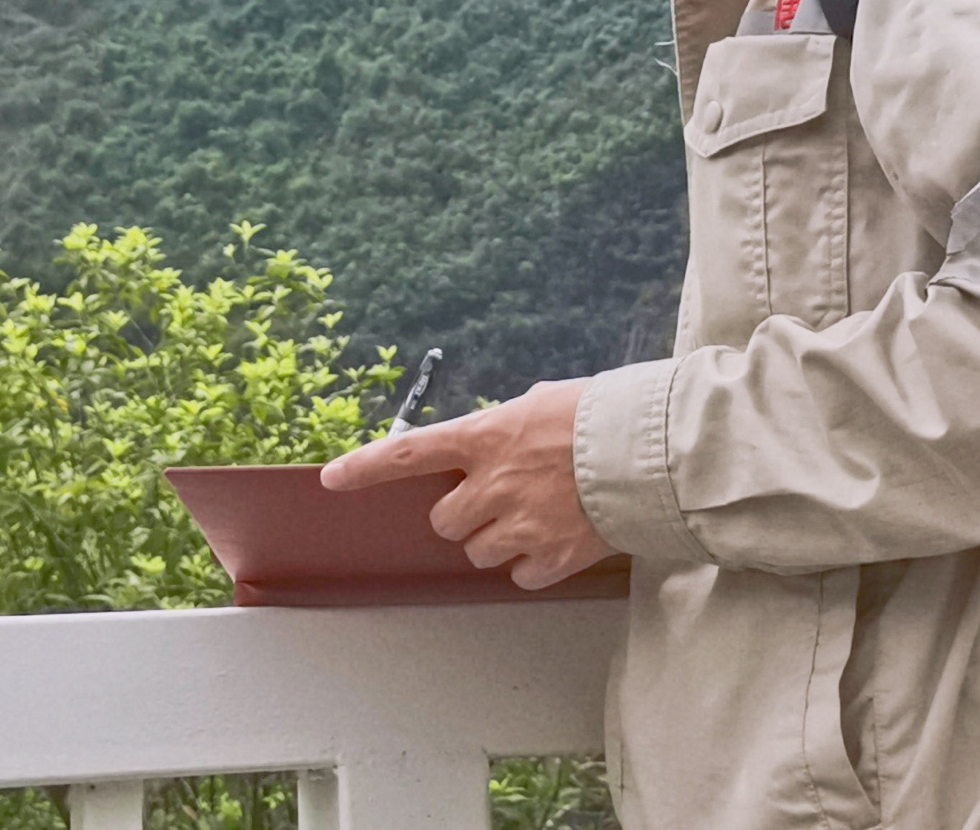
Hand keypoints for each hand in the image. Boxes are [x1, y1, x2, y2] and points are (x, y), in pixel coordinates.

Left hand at [320, 378, 616, 589]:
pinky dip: (533, 562)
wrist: (648, 450)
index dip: (364, 467)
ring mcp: (520, 524)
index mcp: (482, 438)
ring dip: (498, 539)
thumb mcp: (536, 405)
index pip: (406, 453)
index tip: (331, 479)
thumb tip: (488, 447)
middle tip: (498, 498)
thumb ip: (499, 431)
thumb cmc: (595, 416)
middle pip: (445, 521)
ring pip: (478, 551)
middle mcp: (492, 484)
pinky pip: (520, 575)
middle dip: (465, 514)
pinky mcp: (551, 556)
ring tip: (537, 514)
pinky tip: (559, 537)